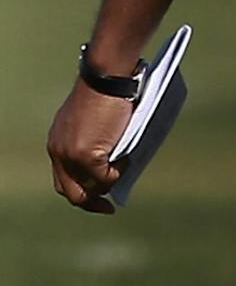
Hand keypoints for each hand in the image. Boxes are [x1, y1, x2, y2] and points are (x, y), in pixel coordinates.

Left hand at [47, 79, 134, 214]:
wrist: (107, 77)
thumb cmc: (108, 91)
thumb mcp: (95, 121)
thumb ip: (94, 141)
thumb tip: (110, 162)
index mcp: (57, 143)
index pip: (63, 177)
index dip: (80, 190)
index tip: (98, 196)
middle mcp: (58, 152)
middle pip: (69, 192)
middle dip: (91, 203)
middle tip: (108, 208)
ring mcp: (70, 155)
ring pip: (90, 187)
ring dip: (110, 181)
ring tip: (126, 162)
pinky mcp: (86, 156)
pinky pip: (106, 178)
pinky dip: (119, 172)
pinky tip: (128, 156)